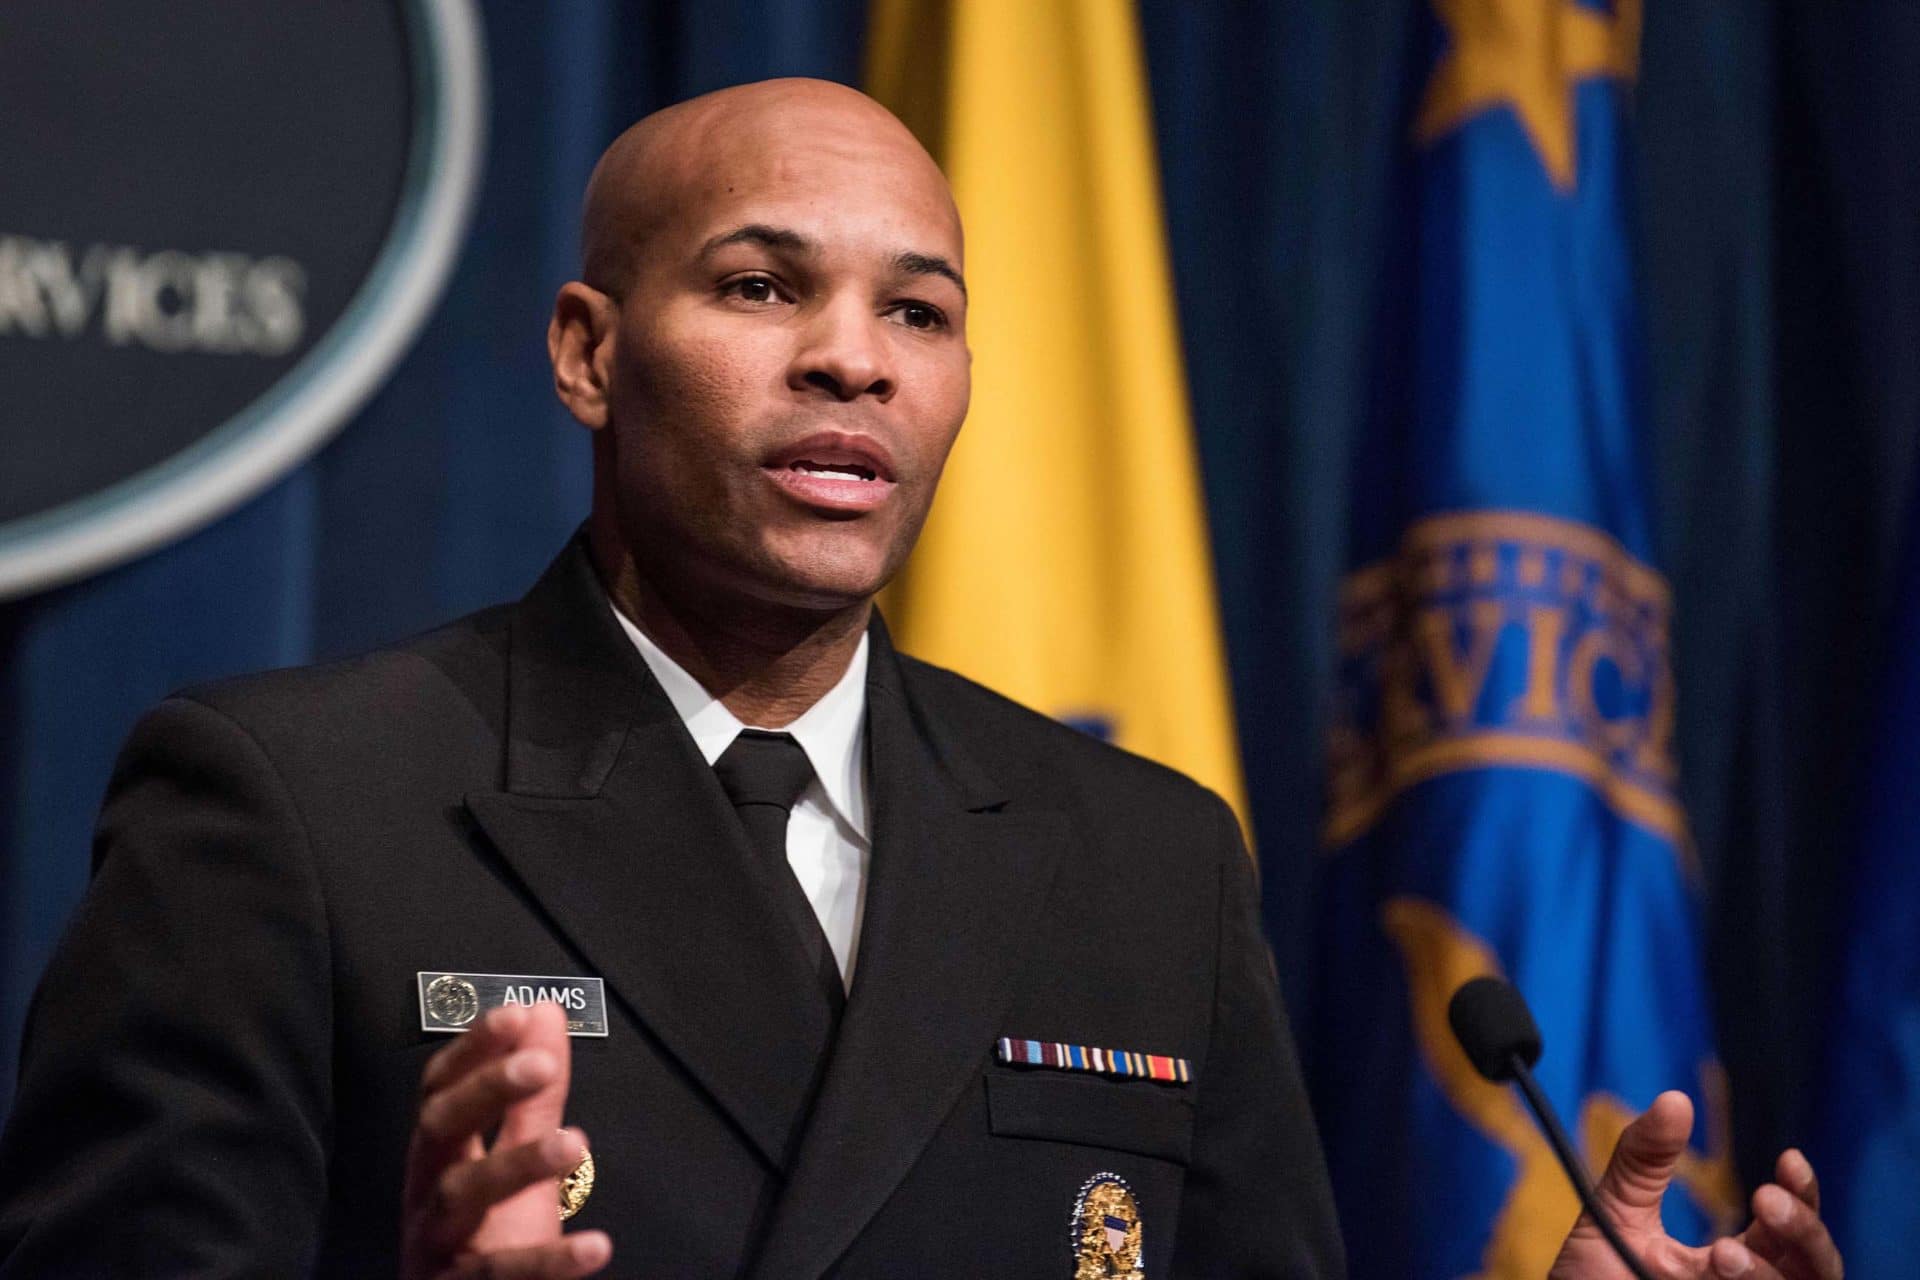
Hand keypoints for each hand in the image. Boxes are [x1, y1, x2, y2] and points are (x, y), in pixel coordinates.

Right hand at [400, 1001, 611, 1278]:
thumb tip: (544, 1013)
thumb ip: (532, 1096)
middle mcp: (428, 1192)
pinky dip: (547, 1261)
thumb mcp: (516, 1161)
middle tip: (540, 1065)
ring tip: (573, 1144)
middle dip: (486, 1090)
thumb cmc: (489, 1237)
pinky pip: (499, 1274)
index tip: (518, 1013)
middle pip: (441, 1128)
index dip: (475, 1048)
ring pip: (462, 1194)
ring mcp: (436, 1243)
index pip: (442, 1087)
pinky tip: (594, 1246)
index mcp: (439, 1154)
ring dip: (518, 1164)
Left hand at [1549, 1091, 1841, 1279]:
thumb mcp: (1616, 1211)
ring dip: (1770, 1274)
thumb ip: (1643, 1160)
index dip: (1804, 1195)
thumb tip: (1675, 1100)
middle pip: (1817, 1266)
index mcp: (1736, 1261)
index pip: (1791, 1230)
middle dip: (1803, 1229)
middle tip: (1764, 1198)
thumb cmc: (1589, 1279)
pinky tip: (1716, 1273)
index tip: (1788, 1157)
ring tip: (1725, 1251)